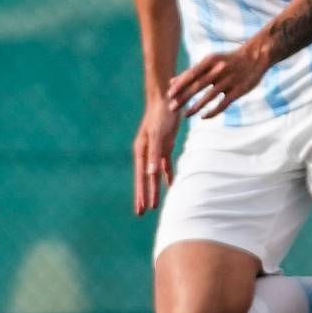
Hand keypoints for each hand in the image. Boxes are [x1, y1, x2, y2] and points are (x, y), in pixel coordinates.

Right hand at [132, 95, 180, 217]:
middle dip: (144, 196)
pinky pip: (165, 166)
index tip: (141, 209)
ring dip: (154, 189)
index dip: (142, 193)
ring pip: (154, 175)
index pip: (142, 177)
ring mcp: (156, 150)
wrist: (166, 98)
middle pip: (145, 179)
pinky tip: (170, 186)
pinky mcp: (165, 146)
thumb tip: (151, 174)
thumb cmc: (161, 116)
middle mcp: (146, 153)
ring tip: (154, 206)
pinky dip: (167, 176)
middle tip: (141, 213)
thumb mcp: (159, 135)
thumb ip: (155, 155)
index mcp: (142, 151)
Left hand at [165, 36, 277, 126]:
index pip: (191, 74)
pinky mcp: (238, 91)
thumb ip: (191, 72)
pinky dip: (212, 112)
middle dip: (184, 97)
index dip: (180, 85)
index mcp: (210, 61)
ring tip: (185, 115)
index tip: (169, 95)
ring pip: (209, 97)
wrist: (255, 56)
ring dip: (195, 107)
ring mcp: (229, 81)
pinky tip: (203, 117)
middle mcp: (219, 70)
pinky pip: (223, 104)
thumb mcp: (209, 62)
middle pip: (197, 86)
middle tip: (172, 108)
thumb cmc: (228, 60)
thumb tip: (171, 82)